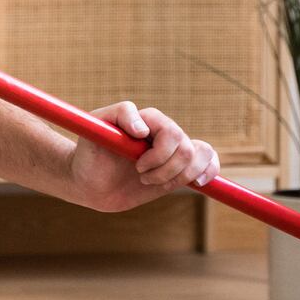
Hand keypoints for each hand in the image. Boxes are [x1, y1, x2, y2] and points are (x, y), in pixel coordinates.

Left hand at [67, 100, 219, 212]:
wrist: (90, 183)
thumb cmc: (89, 156)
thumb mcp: (94, 132)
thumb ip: (118, 115)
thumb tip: (143, 129)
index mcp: (147, 119)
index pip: (171, 132)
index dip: (160, 154)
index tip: (137, 166)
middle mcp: (162, 132)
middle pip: (187, 149)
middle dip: (167, 170)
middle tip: (141, 176)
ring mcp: (172, 150)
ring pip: (200, 156)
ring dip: (180, 177)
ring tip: (155, 183)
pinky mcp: (178, 168)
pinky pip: (207, 161)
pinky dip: (209, 170)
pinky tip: (199, 181)